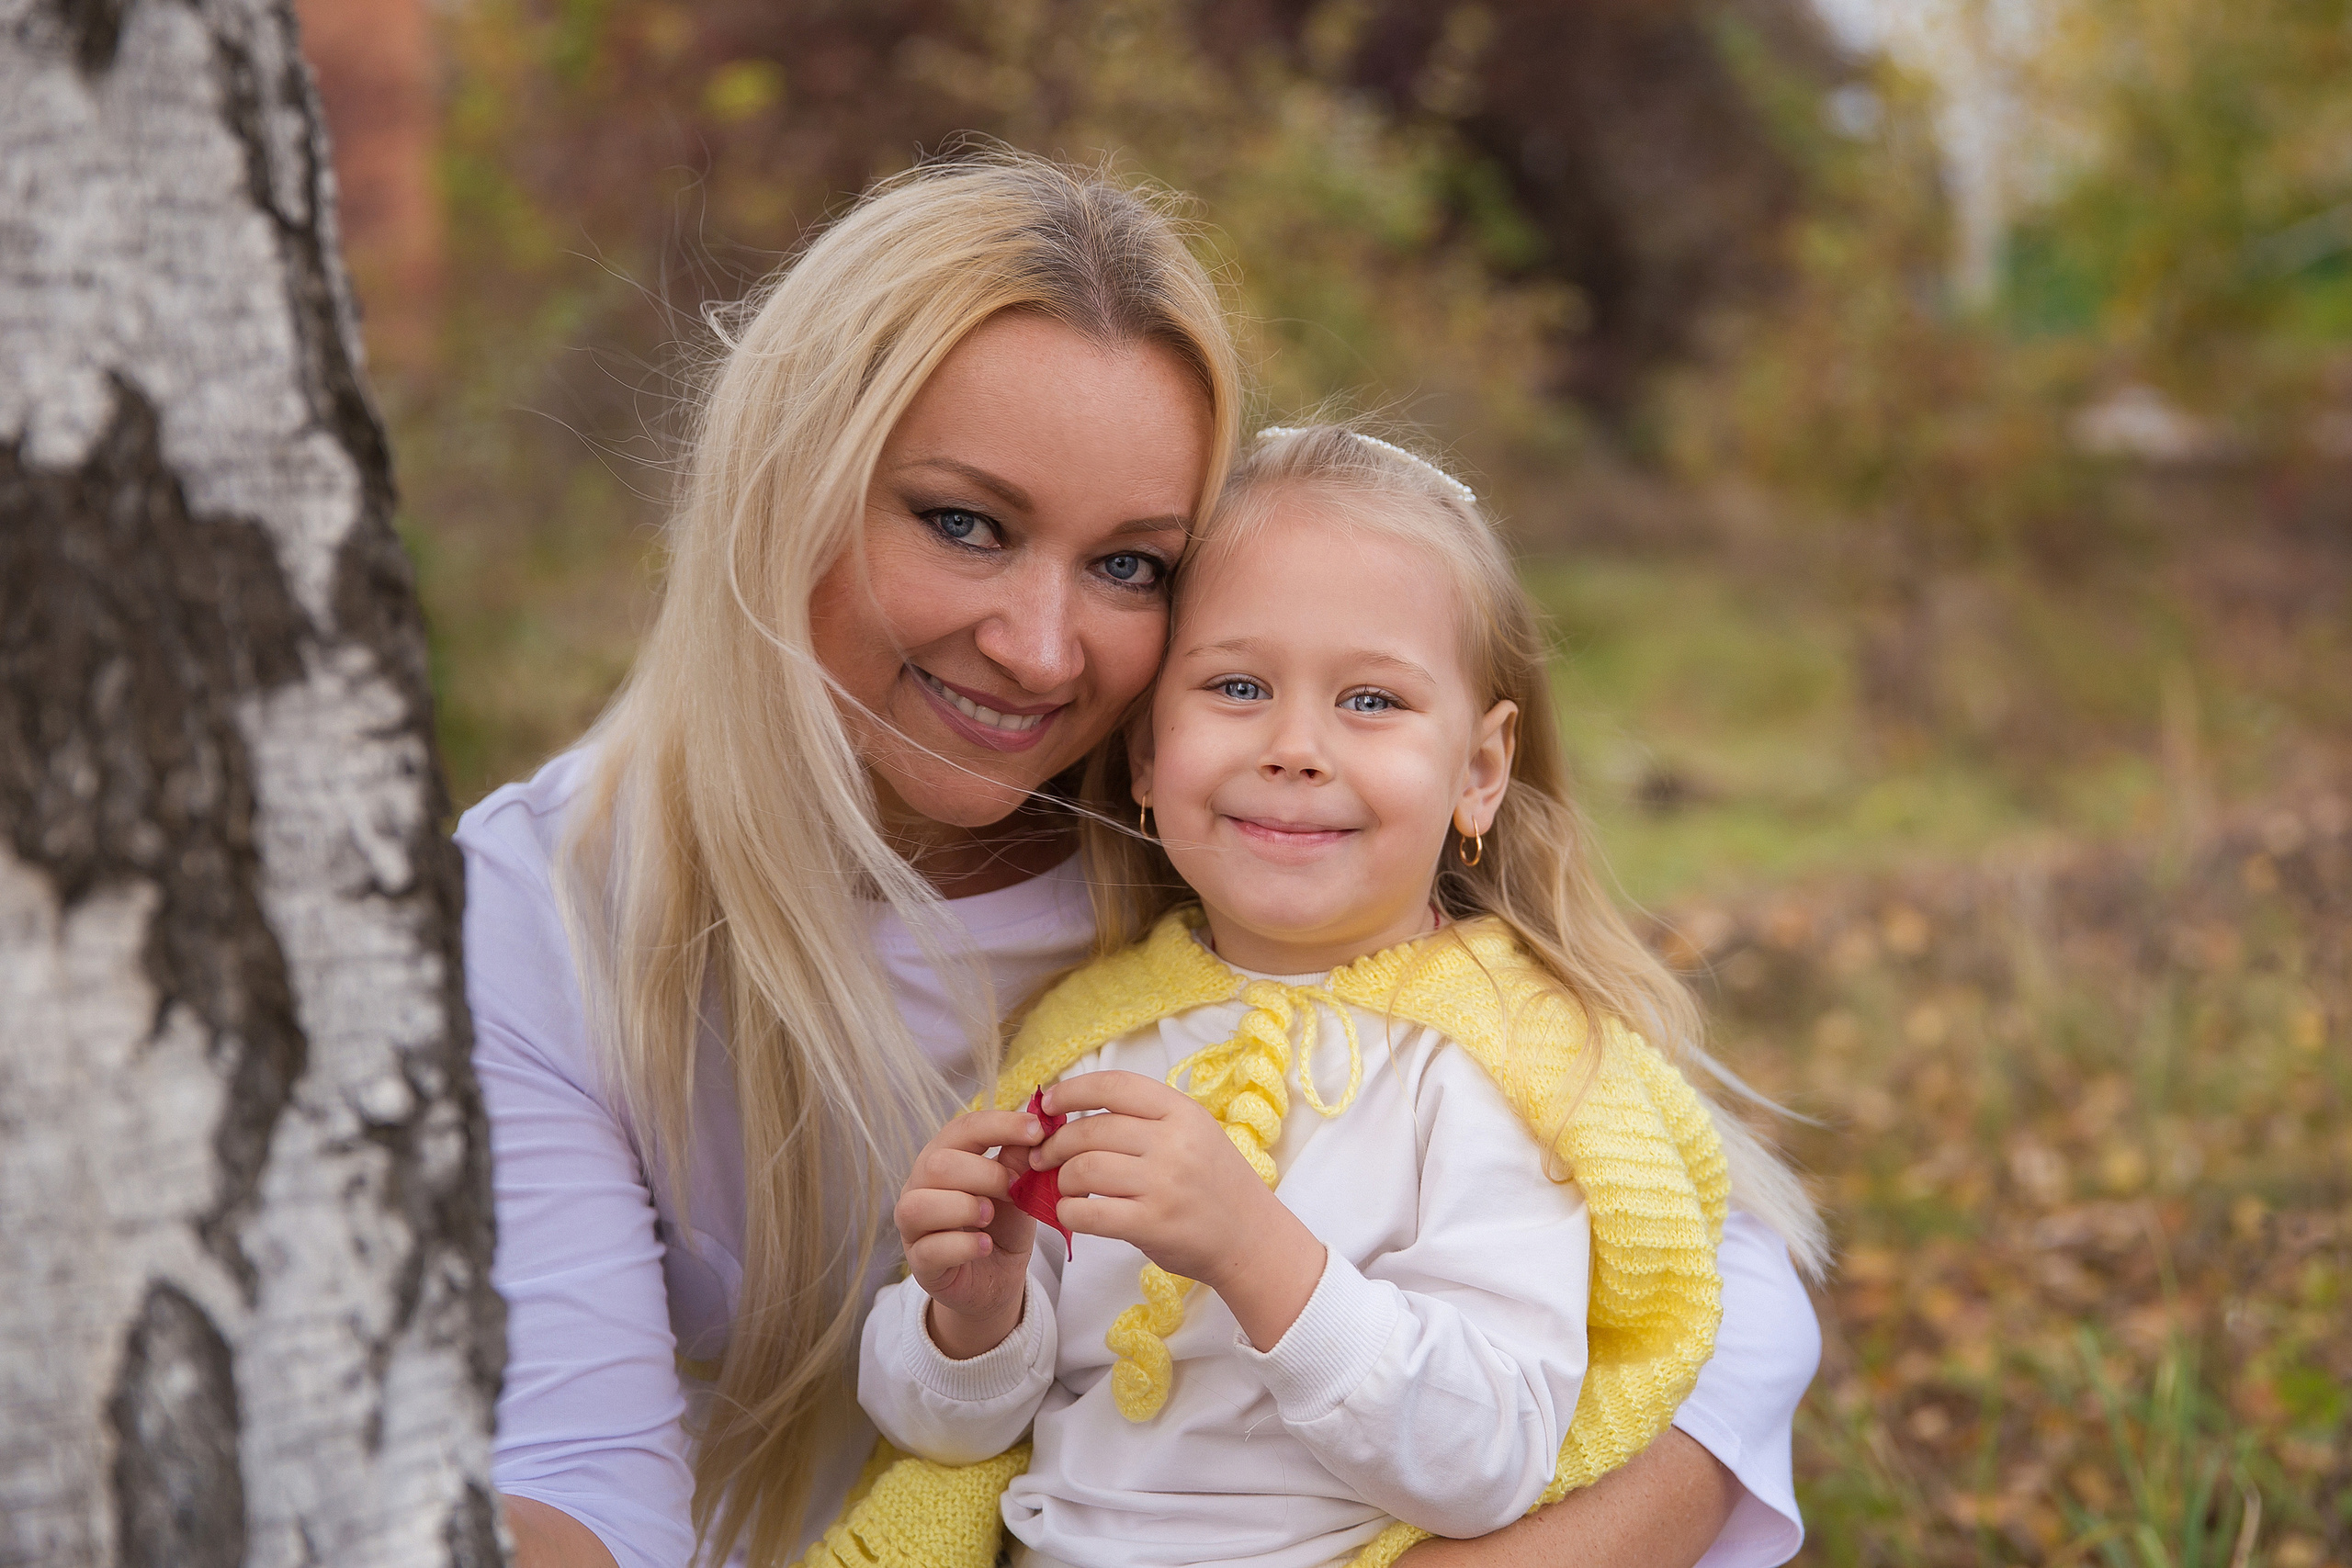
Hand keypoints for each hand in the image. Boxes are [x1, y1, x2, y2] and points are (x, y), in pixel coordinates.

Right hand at [894, 1106, 1045, 1358]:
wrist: (998, 1277)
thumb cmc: (1004, 1223)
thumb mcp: (1018, 1189)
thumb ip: (1020, 1160)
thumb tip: (1038, 1124)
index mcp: (945, 1156)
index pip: (963, 1128)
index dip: (1000, 1125)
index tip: (1037, 1130)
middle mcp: (920, 1185)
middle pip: (937, 1164)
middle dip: (985, 1174)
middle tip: (1015, 1188)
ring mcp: (913, 1226)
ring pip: (920, 1206)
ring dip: (964, 1207)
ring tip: (990, 1216)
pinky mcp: (919, 1263)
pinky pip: (930, 1249)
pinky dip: (964, 1246)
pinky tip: (986, 1245)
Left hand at [1036, 1071, 1325, 1349]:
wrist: (1251, 1237)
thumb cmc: (1214, 1183)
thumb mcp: (1193, 1133)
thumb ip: (1144, 1120)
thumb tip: (1073, 1112)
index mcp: (1182, 1112)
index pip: (1114, 1086)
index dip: (1072, 1090)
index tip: (1049, 1102)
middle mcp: (1173, 1143)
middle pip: (1091, 1130)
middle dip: (1056, 1143)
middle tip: (1044, 1155)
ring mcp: (1163, 1184)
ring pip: (1084, 1169)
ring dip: (1063, 1179)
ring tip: (1065, 1187)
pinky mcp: (1151, 1224)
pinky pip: (1088, 1212)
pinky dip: (1069, 1212)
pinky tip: (1073, 1212)